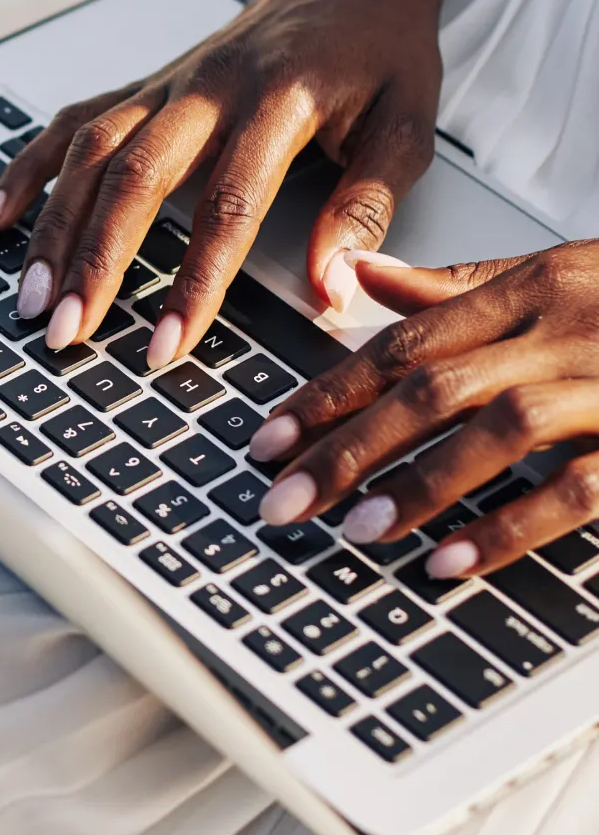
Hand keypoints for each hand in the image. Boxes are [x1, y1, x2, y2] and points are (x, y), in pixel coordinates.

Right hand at [0, 0, 443, 365]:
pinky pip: (74, 123)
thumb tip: (330, 290)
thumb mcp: (408, 127)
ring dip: (53, 226)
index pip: (228, 204)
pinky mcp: (147, 83)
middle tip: (67, 331)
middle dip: (94, 261)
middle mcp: (210, 86)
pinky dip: (30, 168)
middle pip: (134, 176)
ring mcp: (168, 82)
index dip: (194, 281)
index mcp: (279, 99)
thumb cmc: (384, 51)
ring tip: (30, 296)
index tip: (167, 347)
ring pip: (90, 151)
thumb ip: (366, 207)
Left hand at [251, 241, 598, 579]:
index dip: (327, 392)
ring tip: (353, 530)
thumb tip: (360, 276)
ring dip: (418, 484)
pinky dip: (509, 526)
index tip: (266, 439)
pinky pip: (578, 485)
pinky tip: (450, 561)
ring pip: (496, 430)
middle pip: (430, 388)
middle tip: (279, 501)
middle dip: (344, 448)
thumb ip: (459, 286)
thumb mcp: (561, 273)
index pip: (404, 342)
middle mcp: (564, 328)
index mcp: (533, 288)